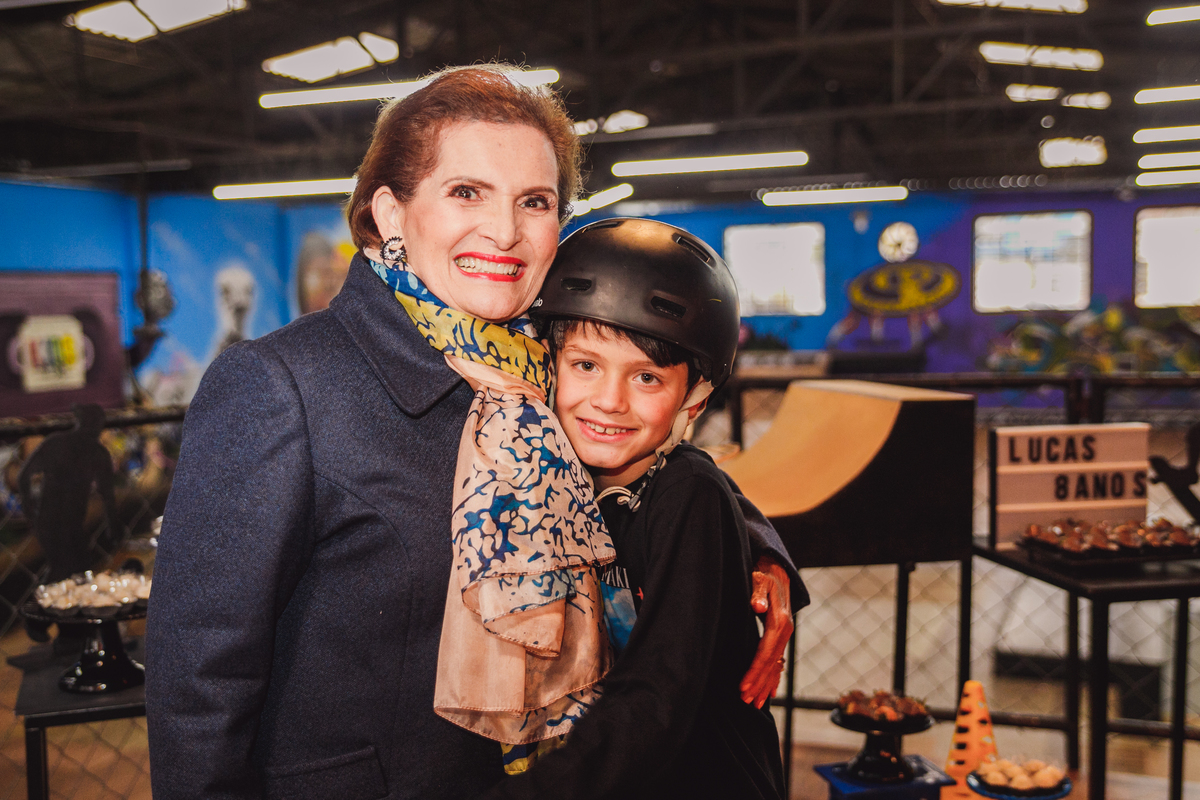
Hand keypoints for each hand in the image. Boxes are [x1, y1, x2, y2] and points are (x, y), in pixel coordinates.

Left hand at [740, 555, 793, 707]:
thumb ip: (757, 593)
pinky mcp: (780, 636)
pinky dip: (773, 678)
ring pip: (776, 665)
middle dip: (758, 684)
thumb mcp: (758, 579)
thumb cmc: (762, 574)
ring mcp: (784, 635)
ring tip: (755, 704)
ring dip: (765, 685)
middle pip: (771, 664)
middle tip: (746, 702)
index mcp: (779, 621)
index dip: (754, 671)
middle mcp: (785, 631)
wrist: (777, 569)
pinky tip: (769, 692)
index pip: (765, 652)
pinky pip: (778, 661)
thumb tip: (756, 605)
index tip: (743, 687)